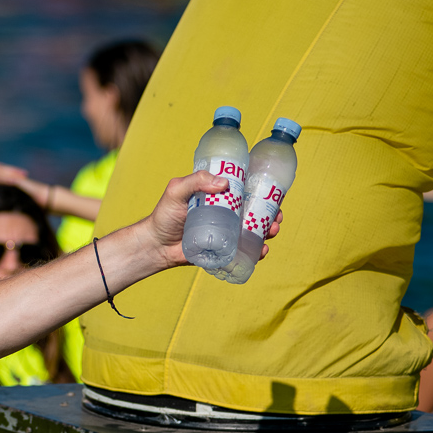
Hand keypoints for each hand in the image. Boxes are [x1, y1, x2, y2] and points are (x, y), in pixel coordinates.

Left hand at [143, 170, 283, 267]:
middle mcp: (226, 213)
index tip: (277, 194)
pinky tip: (261, 250)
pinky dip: (257, 251)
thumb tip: (224, 183)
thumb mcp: (176, 191)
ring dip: (269, 231)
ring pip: (255, 231)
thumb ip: (195, 181)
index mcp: (219, 196)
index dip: (265, 192)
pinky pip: (244, 251)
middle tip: (277, 217)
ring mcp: (226, 232)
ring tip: (272, 231)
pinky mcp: (223, 250)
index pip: (247, 190)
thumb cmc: (164, 216)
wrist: (155, 245)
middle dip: (273, 214)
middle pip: (257, 212)